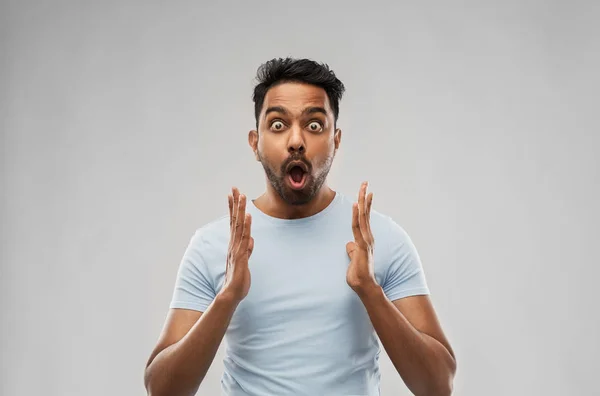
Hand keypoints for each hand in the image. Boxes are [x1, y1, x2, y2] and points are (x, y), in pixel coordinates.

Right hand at [220, 187, 253, 302]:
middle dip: (235, 203)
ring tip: (241, 195)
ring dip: (240, 210)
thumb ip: (247, 250)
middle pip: (234, 219)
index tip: (232, 194)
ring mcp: (236, 248)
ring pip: (238, 225)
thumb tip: (251, 241)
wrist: (231, 294)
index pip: (233, 222)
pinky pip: (244, 238)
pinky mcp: (240, 255)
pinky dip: (246, 226)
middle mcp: (233, 243)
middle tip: (234, 187)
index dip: (233, 208)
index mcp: (234, 244)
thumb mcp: (245, 262)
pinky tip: (248, 216)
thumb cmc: (238, 279)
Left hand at [346, 182, 377, 292]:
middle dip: (364, 197)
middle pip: (365, 213)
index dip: (365, 204)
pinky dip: (357, 215)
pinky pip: (358, 227)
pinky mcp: (362, 245)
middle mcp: (368, 237)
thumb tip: (349, 245)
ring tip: (363, 187)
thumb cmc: (358, 274)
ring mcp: (366, 240)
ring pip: (363, 217)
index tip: (366, 191)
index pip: (364, 218)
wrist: (364, 286)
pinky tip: (356, 204)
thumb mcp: (353, 259)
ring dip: (362, 201)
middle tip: (365, 182)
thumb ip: (352, 250)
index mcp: (365, 239)